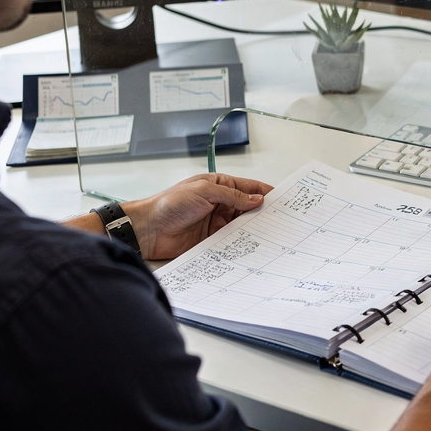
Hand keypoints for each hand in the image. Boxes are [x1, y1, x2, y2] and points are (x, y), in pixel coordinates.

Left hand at [122, 173, 273, 259]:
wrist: (148, 229)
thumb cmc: (169, 204)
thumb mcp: (204, 191)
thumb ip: (232, 195)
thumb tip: (256, 199)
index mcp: (219, 185)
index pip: (249, 187)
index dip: (266, 191)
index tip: (283, 198)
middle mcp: (220, 203)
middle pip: (249, 207)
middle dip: (263, 212)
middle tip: (281, 219)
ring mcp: (216, 222)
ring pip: (242, 225)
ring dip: (253, 229)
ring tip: (270, 233)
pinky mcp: (212, 240)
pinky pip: (232, 241)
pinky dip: (241, 243)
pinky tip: (251, 245)